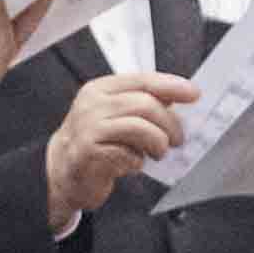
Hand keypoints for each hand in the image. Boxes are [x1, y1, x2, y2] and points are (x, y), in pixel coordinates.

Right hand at [42, 68, 199, 230]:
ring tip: (159, 153)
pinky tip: (132, 165)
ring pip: (139, 128)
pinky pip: (126, 154)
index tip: (193, 94)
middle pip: (145, 105)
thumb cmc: (94, 142)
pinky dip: (137, 162)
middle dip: (169, 123)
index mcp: (100, 89)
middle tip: (177, 139)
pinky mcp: (87, 153)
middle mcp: (92, 105)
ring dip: (158, 143)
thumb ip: (140, 105)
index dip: (171, 86)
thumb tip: (177, 100)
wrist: (59, 172)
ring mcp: (87, 128)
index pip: (143, 81)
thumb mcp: (115, 115)